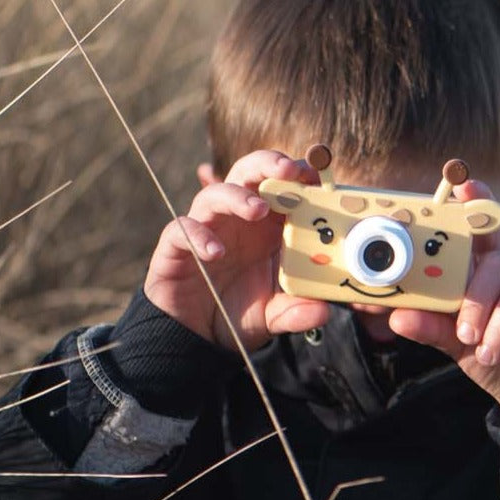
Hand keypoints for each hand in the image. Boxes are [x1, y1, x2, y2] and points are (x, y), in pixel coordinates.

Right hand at [143, 150, 329, 352]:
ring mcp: (206, 228)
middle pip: (248, 173)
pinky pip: (182, 230)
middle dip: (268, 164)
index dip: (298, 173)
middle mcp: (236, 219)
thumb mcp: (275, 314)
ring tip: (258, 209)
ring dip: (237, 196)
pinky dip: (199, 236)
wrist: (195, 335)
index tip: (316, 173)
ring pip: (214, 194)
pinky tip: (216, 252)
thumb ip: (297, 310)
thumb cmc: (239, 311)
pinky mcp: (176, 246)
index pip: (281, 184)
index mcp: (267, 225)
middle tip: (289, 170)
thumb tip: (322, 313)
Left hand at [388, 179, 499, 427]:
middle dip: (478, 300)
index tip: (463, 183)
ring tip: (490, 355)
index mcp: (496, 268)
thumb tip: (396, 316)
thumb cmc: (492, 356)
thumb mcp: (456, 342)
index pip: (486, 228)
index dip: (477, 202)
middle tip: (466, 335)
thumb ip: (432, 325)